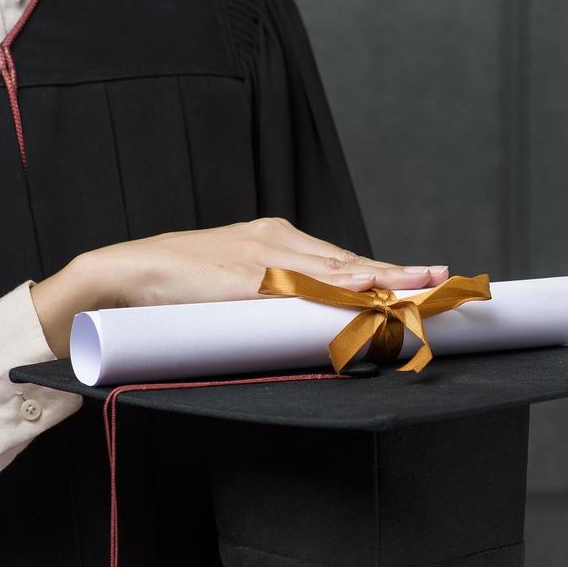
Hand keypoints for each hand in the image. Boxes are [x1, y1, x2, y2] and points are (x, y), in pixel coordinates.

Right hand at [29, 216, 449, 355]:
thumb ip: (271, 300)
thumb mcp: (234, 292)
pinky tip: (365, 285)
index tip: (427, 280)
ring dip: (382, 279)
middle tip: (445, 280)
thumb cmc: (176, 289)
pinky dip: (334, 284)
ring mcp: (260, 257)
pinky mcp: (242, 276)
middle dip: (399, 274)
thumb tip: (308, 324)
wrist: (121, 275)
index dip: (387, 273)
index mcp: (276, 243)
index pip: (344, 261)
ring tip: (424, 285)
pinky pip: (298, 283)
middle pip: (350, 261)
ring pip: (335, 269)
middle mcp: (276, 243)